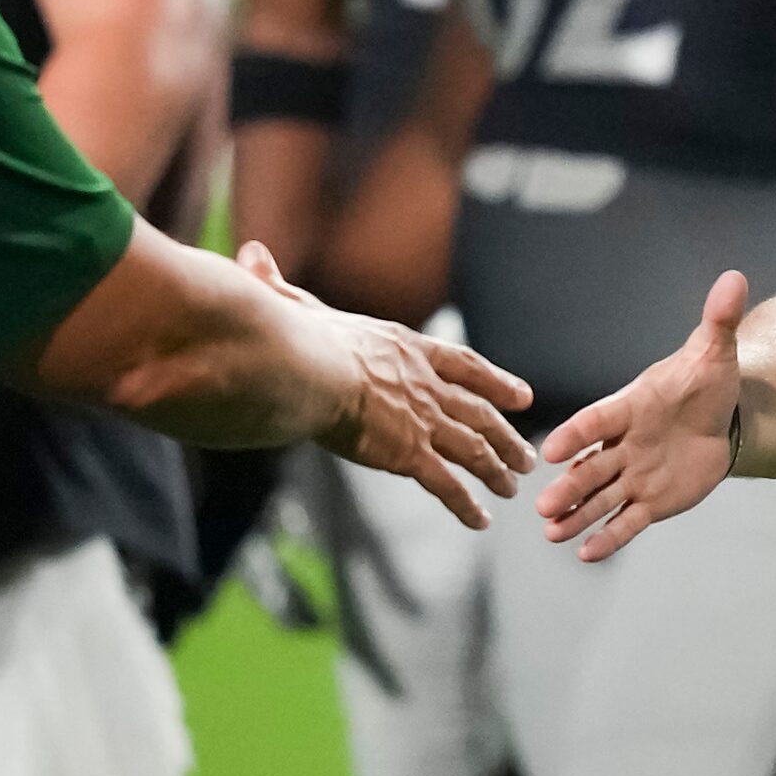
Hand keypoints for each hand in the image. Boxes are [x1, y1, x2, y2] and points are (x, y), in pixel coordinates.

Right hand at [242, 240, 536, 529]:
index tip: (522, 396)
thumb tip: (250, 255)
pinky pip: (446, 484)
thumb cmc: (295, 336)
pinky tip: (481, 520)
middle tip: (525, 454)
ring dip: (497, 468)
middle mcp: (424, 384)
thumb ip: (281, 289)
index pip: (464, 365)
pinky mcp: (408, 453)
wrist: (304, 369)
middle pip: (478, 411)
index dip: (496, 381)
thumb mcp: (294, 308)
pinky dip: (467, 504)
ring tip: (514, 485)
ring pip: (473, 448)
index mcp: (406, 347)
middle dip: (505, 435)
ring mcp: (421, 419)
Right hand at [535, 270, 749, 562]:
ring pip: (601, 497)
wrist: (721, 419)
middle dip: (569, 487)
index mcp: (630, 406)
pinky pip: (627, 521)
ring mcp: (634, 474)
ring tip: (552, 532)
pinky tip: (584, 553)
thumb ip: (718, 320)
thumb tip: (735, 277)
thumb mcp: (715, 352)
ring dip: (577, 514)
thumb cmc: (707, 381)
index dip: (576, 434)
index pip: (598, 420)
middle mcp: (624, 443)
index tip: (550, 450)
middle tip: (542, 507)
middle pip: (591, 467)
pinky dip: (608, 537)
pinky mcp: (650, 500)